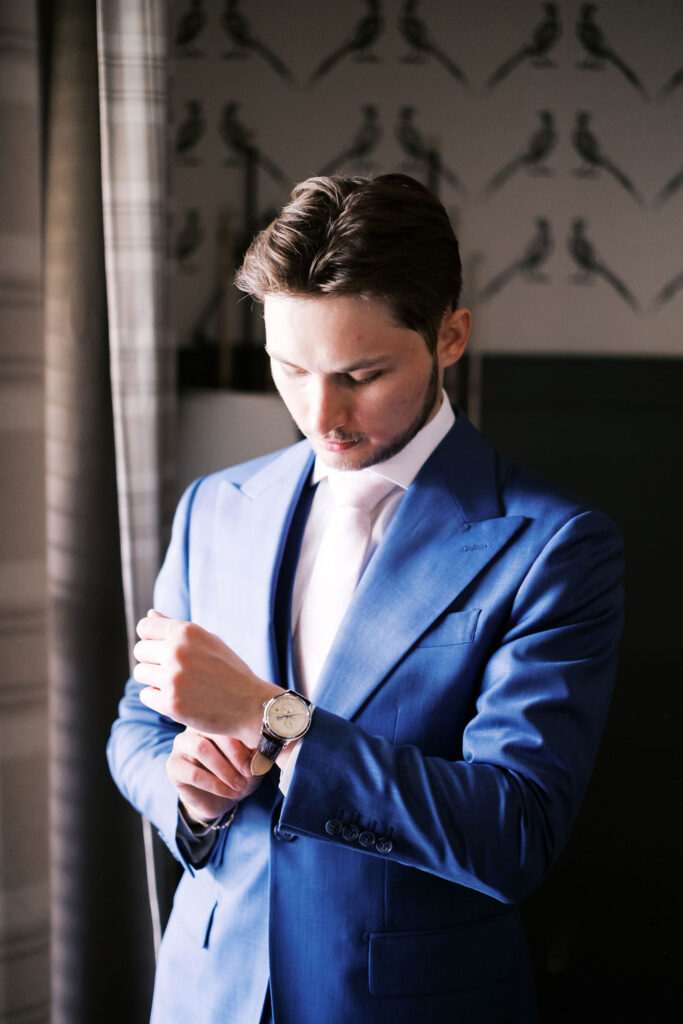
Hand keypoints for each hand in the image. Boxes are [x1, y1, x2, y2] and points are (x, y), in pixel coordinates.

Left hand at [133, 610, 281, 744]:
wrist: (249, 704)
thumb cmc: (229, 671)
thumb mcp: (208, 642)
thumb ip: (176, 628)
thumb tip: (150, 614)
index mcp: (186, 631)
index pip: (144, 627)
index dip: (150, 638)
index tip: (162, 649)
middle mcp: (177, 651)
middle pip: (139, 650)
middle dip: (152, 660)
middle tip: (173, 670)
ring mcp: (173, 678)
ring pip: (140, 673)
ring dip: (154, 680)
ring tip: (178, 684)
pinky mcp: (170, 703)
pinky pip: (146, 696)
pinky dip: (158, 699)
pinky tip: (179, 698)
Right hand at [167, 727, 261, 824]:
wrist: (225, 798)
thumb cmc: (241, 771)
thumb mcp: (254, 758)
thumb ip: (256, 746)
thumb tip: (263, 740)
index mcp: (216, 718)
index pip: (228, 718)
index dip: (243, 737)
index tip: (258, 758)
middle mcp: (195, 725)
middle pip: (213, 730)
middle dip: (235, 753)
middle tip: (249, 772)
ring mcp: (182, 743)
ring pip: (201, 748)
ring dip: (224, 770)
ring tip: (239, 785)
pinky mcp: (174, 766)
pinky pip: (194, 773)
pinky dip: (215, 784)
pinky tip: (228, 792)